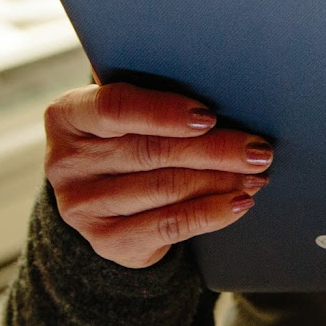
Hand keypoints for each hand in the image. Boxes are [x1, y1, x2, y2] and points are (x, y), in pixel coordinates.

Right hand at [44, 83, 273, 268]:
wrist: (104, 202)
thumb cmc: (126, 138)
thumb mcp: (124, 113)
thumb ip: (152, 98)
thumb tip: (219, 85)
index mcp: (68, 116)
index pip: (115, 108)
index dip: (163, 111)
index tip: (208, 116)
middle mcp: (67, 163)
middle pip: (152, 151)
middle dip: (214, 150)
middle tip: (258, 149)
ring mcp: (83, 207)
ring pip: (167, 189)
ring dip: (221, 181)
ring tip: (257, 174)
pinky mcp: (108, 241)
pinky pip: (170, 225)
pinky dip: (211, 213)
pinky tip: (239, 202)